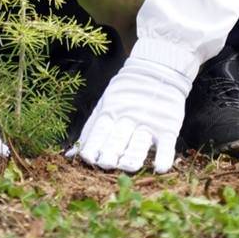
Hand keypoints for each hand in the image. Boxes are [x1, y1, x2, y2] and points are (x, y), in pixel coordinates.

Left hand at [67, 56, 190, 173]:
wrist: (157, 69)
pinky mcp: (168, 126)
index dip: (93, 146)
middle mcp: (128, 117)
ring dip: (133, 156)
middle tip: (105, 164)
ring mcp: (149, 122)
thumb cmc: (125, 93)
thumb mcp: (104, 105)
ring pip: (139, 142)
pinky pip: (166, 144)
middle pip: (118, 138)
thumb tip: (70, 156)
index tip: (87, 159)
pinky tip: (160, 168)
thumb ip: (90, 131)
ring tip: (127, 167)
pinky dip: (164, 157)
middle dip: (110, 152)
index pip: (99, 132)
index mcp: (110, 112)